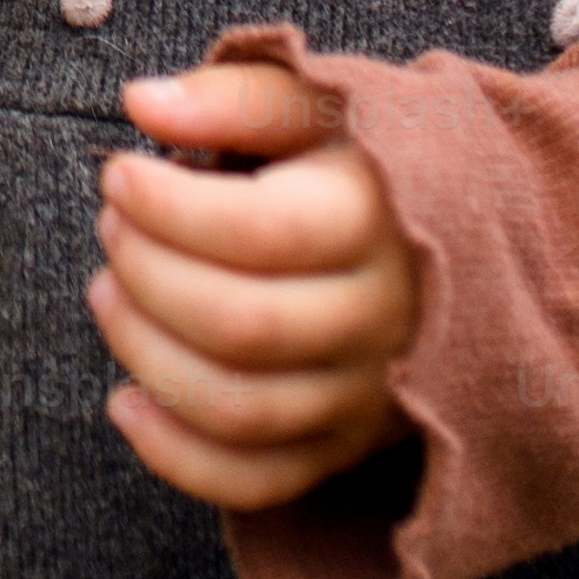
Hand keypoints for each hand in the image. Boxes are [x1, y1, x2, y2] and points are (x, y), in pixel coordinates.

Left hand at [89, 61, 418, 508]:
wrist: (469, 241)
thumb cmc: (368, 161)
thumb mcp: (319, 103)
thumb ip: (235, 97)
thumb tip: (141, 103)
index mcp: (378, 221)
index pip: (259, 232)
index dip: (168, 207)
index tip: (121, 174)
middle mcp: (385, 319)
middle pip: (240, 326)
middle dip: (147, 274)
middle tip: (112, 226)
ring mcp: (369, 395)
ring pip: (239, 409)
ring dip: (147, 354)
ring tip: (109, 290)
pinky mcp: (346, 446)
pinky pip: (256, 480)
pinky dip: (176, 455)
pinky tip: (126, 400)